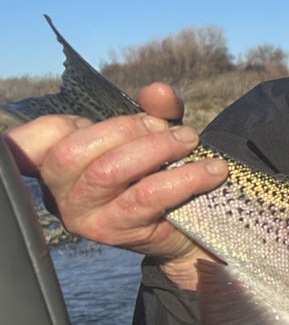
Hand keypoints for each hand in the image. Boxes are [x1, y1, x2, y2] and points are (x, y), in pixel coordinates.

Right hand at [3, 82, 226, 289]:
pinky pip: (147, 197)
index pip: (40, 137)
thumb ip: (154, 110)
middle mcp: (60, 192)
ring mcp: (84, 215)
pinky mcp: (114, 232)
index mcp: (60, 162)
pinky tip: (211, 171)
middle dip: (127, 129)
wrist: (183, 226)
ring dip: (157, 149)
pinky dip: (185, 178)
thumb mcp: (154, 135)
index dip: (69, 122)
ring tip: (190, 142)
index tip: (108, 119)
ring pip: (108, 172)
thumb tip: (158, 92)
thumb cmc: (155, 173)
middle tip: (168, 129)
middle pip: (74, 151)